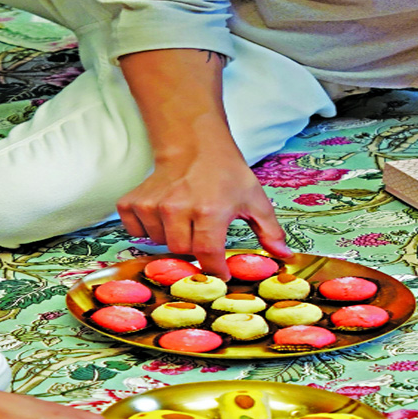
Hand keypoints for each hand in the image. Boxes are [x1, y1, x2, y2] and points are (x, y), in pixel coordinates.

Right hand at [116, 150, 291, 278]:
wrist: (194, 144)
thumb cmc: (226, 173)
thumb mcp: (254, 198)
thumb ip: (270, 230)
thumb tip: (284, 255)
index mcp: (209, 210)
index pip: (207, 255)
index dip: (215, 269)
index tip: (221, 274)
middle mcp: (178, 208)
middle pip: (181, 252)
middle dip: (194, 249)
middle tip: (202, 235)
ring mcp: (153, 204)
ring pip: (159, 244)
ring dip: (172, 239)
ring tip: (184, 221)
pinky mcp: (133, 201)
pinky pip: (136, 232)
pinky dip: (147, 230)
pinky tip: (162, 217)